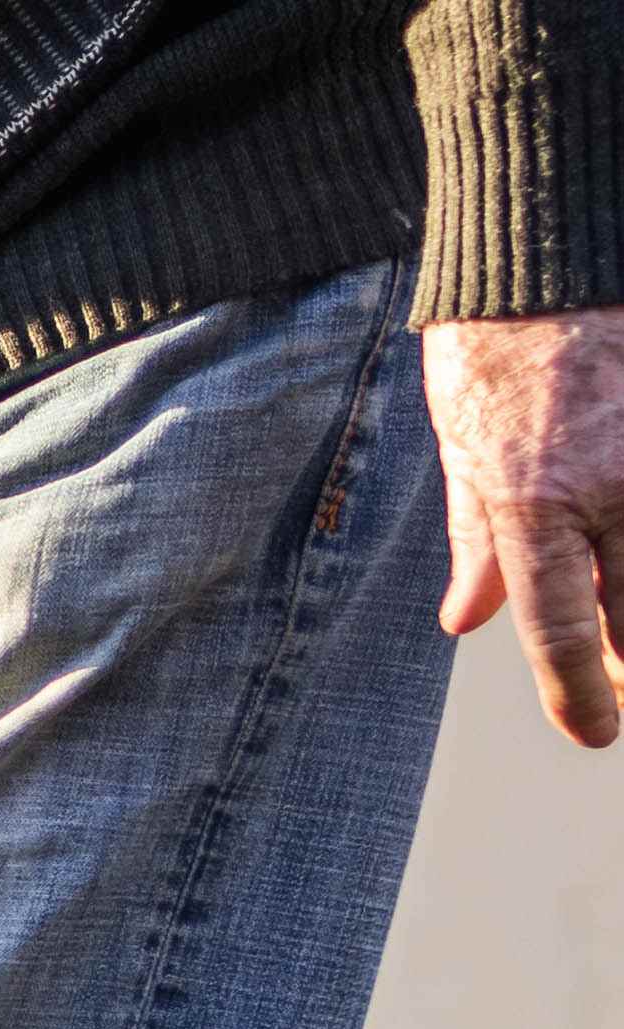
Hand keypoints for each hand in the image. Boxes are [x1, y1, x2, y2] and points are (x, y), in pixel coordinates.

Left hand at [428, 310, 623, 747]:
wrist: (549, 253)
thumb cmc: (492, 346)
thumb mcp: (462, 449)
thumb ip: (474, 540)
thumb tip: (467, 619)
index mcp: (533, 501)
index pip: (558, 623)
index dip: (577, 690)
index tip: (593, 734)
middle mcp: (611, 486)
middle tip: (620, 682)